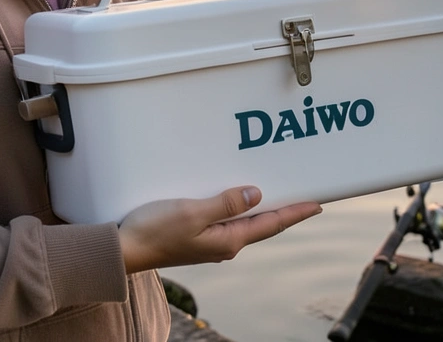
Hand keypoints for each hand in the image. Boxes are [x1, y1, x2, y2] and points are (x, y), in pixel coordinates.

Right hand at [118, 186, 321, 272]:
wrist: (124, 250)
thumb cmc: (155, 231)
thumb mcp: (193, 212)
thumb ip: (226, 203)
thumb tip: (256, 194)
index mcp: (229, 241)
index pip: (271, 224)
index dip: (295, 212)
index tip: (317, 204)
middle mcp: (224, 244)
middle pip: (262, 223)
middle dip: (283, 209)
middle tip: (304, 194)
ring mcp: (211, 241)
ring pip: (244, 221)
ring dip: (261, 207)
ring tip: (277, 191)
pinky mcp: (197, 235)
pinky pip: (226, 218)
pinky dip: (238, 206)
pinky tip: (236, 195)